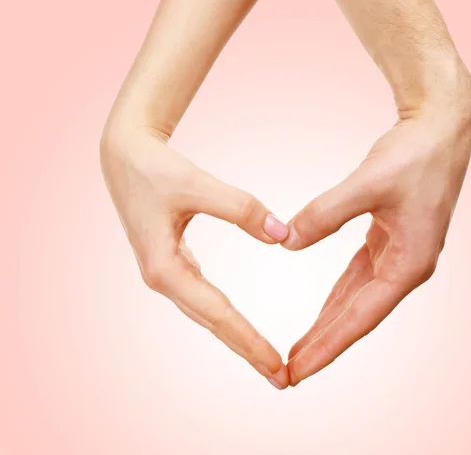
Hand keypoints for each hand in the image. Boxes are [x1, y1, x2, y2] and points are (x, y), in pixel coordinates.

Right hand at [99, 126, 290, 388]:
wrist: (125, 156)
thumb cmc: (155, 169)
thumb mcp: (197, 183)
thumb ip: (241, 207)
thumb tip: (282, 236)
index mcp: (163, 267)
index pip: (215, 311)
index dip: (247, 339)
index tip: (276, 365)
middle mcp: (162, 277)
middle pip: (210, 321)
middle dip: (245, 348)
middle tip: (281, 378)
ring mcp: (165, 271)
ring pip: (205, 311)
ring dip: (234, 335)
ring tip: (265, 357)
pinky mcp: (171, 261)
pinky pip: (202, 296)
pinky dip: (222, 313)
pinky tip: (235, 323)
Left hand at [283, 104, 470, 385]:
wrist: (439, 130)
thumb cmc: (413, 156)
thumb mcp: (368, 184)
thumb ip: (325, 214)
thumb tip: (287, 242)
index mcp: (409, 263)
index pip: (360, 317)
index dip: (328, 345)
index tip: (297, 371)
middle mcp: (406, 265)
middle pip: (358, 315)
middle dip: (324, 342)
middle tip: (290, 371)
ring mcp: (399, 252)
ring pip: (357, 298)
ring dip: (330, 321)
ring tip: (302, 347)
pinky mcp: (389, 237)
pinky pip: (358, 275)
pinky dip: (339, 294)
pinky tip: (325, 307)